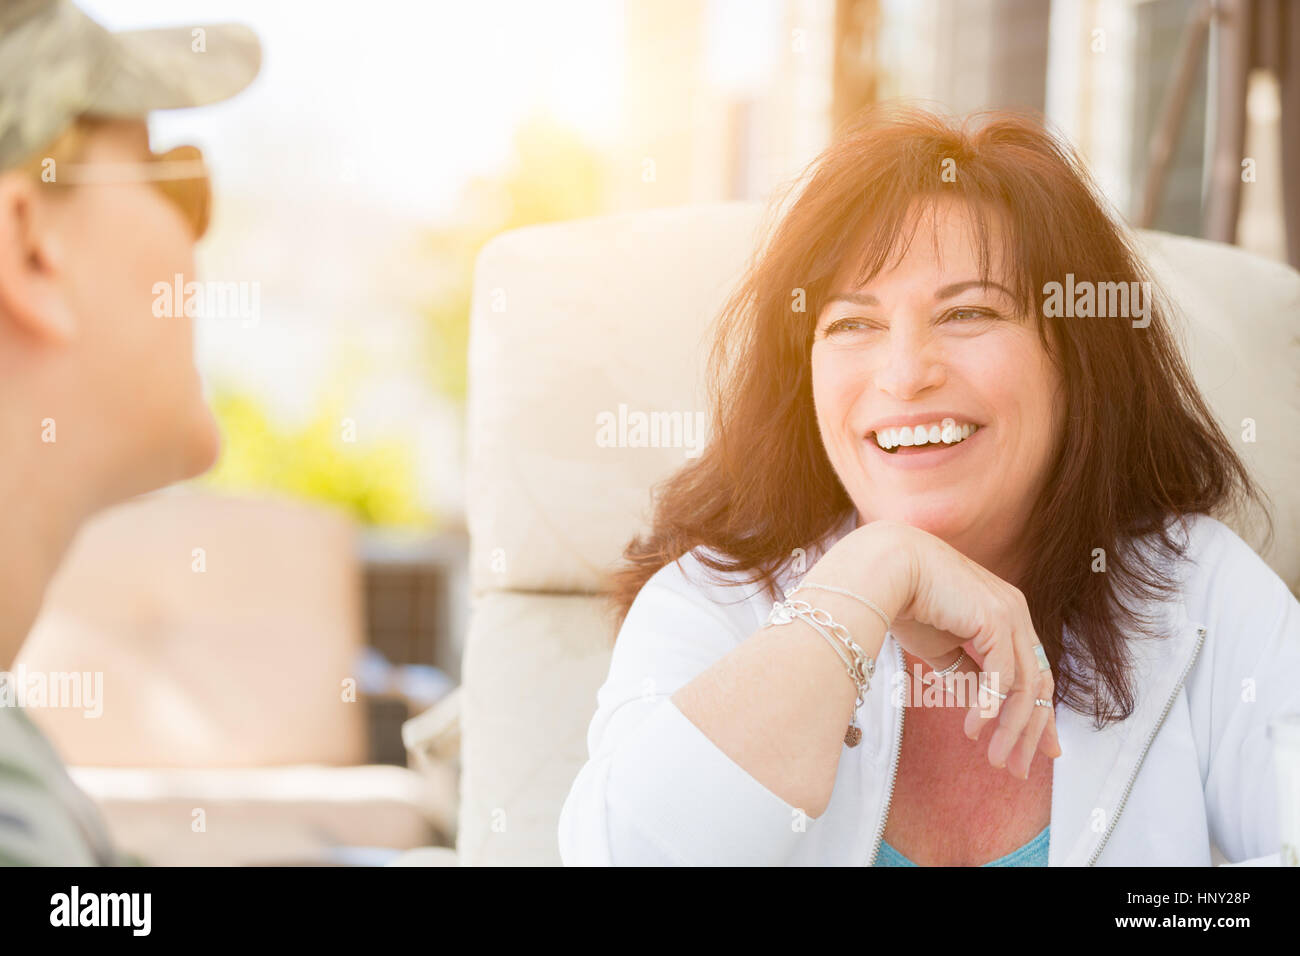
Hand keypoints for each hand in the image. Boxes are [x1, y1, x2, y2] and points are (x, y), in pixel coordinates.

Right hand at [808, 520, 1061, 778]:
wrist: (884, 568)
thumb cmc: (904, 600)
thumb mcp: (940, 645)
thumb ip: (964, 670)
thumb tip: (980, 702)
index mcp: (1006, 613)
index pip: (1033, 670)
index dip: (1037, 713)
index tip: (1036, 748)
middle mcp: (1016, 611)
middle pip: (1039, 682)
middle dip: (1031, 731)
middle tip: (1018, 768)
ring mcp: (1010, 613)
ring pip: (1025, 684)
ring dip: (1010, 727)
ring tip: (994, 757)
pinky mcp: (995, 618)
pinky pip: (1002, 674)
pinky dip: (992, 705)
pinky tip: (977, 726)